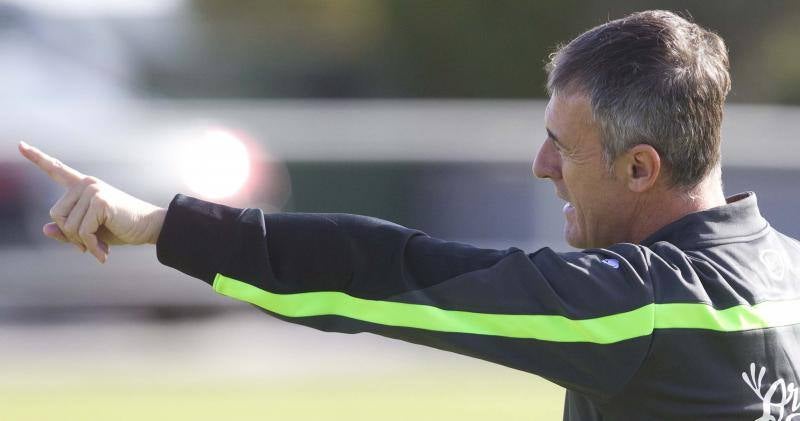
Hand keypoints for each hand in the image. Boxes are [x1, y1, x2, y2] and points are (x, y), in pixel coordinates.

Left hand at [18, 141, 165, 262]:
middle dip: (71, 235)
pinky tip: (103, 252)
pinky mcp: (100, 200)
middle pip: (56, 215)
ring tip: (99, 248)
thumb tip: (45, 229)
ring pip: (68, 226)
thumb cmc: (121, 228)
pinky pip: (82, 231)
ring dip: (83, 243)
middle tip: (88, 245)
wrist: (149, 227)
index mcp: (82, 186)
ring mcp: (93, 190)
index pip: (56, 169)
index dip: (36, 158)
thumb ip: (67, 231)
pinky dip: (92, 246)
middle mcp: (86, 184)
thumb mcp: (90, 232)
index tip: (20, 144)